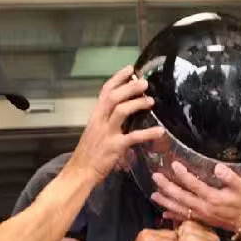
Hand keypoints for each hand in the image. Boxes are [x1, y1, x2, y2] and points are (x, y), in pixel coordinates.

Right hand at [67, 66, 164, 184]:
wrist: (80, 171)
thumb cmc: (89, 152)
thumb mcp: (95, 131)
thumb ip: (107, 120)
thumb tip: (125, 109)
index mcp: (96, 115)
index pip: (105, 90)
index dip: (118, 78)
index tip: (130, 68)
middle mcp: (100, 120)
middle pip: (114, 97)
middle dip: (130, 87)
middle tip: (144, 83)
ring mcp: (107, 133)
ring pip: (121, 111)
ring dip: (137, 103)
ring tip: (151, 101)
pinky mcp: (114, 147)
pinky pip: (133, 137)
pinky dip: (148, 133)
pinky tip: (159, 131)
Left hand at [151, 162, 240, 232]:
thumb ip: (230, 177)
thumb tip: (217, 167)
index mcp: (213, 198)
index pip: (194, 185)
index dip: (183, 174)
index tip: (174, 164)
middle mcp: (204, 207)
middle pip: (181, 197)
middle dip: (167, 187)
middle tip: (155, 177)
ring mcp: (202, 215)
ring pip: (179, 208)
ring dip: (166, 201)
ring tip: (153, 195)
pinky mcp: (202, 220)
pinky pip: (184, 218)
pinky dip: (173, 216)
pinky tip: (164, 213)